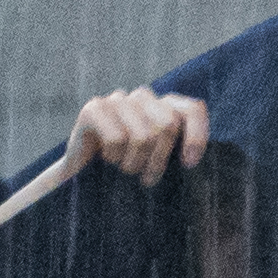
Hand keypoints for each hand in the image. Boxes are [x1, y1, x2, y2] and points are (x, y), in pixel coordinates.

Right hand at [64, 86, 207, 184]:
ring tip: (124, 170)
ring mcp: (117, 100)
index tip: (188, 165)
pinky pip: (116, 138)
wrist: (81, 179)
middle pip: (168, 125)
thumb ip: (177, 154)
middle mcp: (142, 97)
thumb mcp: (158, 164)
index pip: (192, 110)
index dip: (196, 136)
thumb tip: (194, 162)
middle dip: (158, 160)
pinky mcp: (94, 108)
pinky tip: (105, 160)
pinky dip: (113, 158)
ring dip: (133, 164)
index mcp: (164, 106)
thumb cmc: (125, 173)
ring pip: (142, 135)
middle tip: (146, 179)